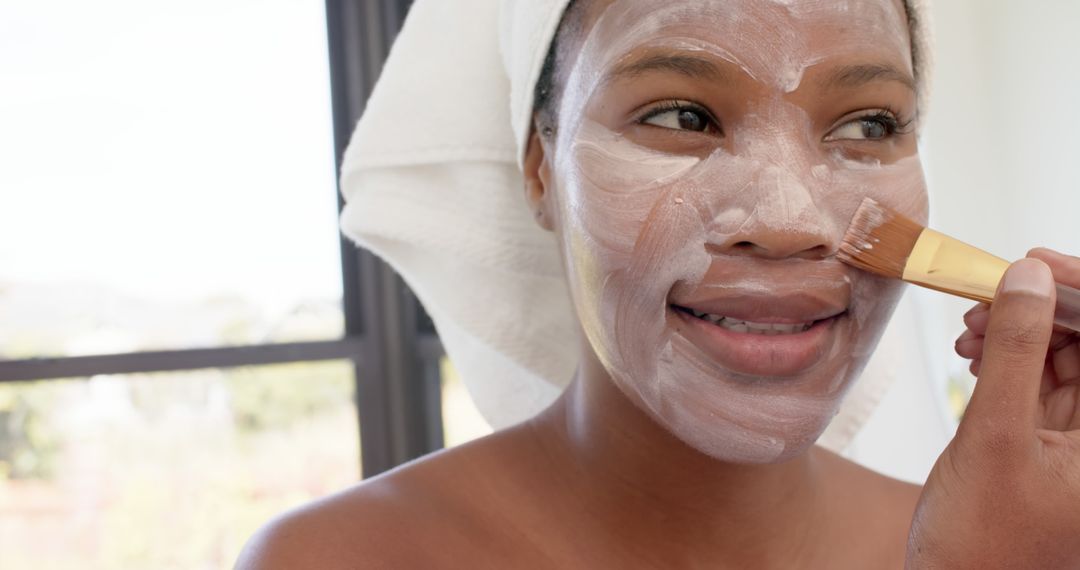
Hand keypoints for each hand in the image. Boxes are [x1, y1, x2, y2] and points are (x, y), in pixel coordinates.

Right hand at [907, 248, 1079, 568]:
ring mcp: (1077, 437)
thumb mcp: (994, 437)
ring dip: (1018, 331)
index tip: (1033, 262)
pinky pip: (1037, 379)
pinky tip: (973, 354)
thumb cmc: (982, 542)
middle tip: (986, 296)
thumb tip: (1029, 278)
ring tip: (970, 330)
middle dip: (1041, 308)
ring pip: (1063, 355)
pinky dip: (1005, 358)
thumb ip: (1016, 353)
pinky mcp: (1046, 440)